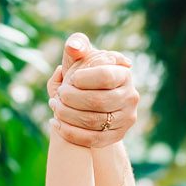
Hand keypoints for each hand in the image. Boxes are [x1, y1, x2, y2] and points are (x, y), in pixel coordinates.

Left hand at [47, 33, 137, 148]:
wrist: (90, 102)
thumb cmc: (84, 75)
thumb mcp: (81, 58)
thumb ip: (76, 45)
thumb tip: (74, 47)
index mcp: (124, 74)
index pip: (105, 76)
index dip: (83, 78)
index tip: (70, 78)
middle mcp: (131, 97)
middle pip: (98, 101)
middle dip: (72, 98)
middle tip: (59, 95)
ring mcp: (126, 119)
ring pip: (94, 122)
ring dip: (67, 114)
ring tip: (54, 106)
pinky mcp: (117, 136)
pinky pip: (92, 139)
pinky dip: (69, 132)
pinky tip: (55, 123)